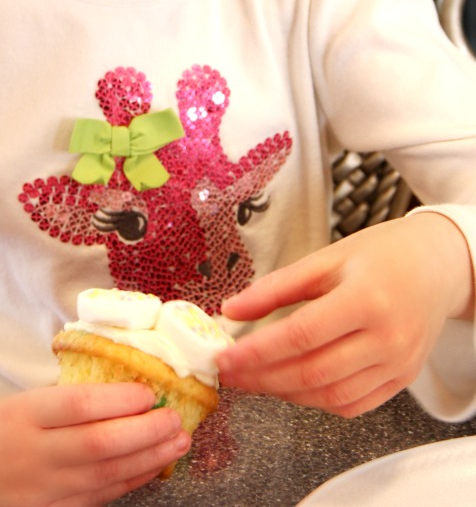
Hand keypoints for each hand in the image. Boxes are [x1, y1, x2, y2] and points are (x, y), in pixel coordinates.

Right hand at [0, 384, 189, 506]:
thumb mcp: (11, 403)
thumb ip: (58, 404)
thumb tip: (120, 390)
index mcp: (17, 417)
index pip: (75, 406)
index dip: (117, 400)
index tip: (150, 389)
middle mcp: (28, 457)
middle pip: (97, 446)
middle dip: (146, 433)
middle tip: (179, 418)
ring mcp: (37, 493)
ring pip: (103, 478)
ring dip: (147, 460)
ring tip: (177, 440)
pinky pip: (94, 501)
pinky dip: (127, 484)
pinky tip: (150, 468)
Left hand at [216, 214, 473, 417]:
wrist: (436, 266)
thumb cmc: (382, 255)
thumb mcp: (327, 257)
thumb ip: (276, 287)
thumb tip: (231, 310)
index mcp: (366, 298)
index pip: (301, 335)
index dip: (257, 351)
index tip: (225, 357)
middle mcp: (387, 338)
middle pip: (313, 372)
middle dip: (262, 378)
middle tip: (229, 373)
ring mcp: (398, 365)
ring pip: (331, 397)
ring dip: (285, 393)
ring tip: (254, 379)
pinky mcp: (402, 380)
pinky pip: (353, 405)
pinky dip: (316, 401)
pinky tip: (292, 386)